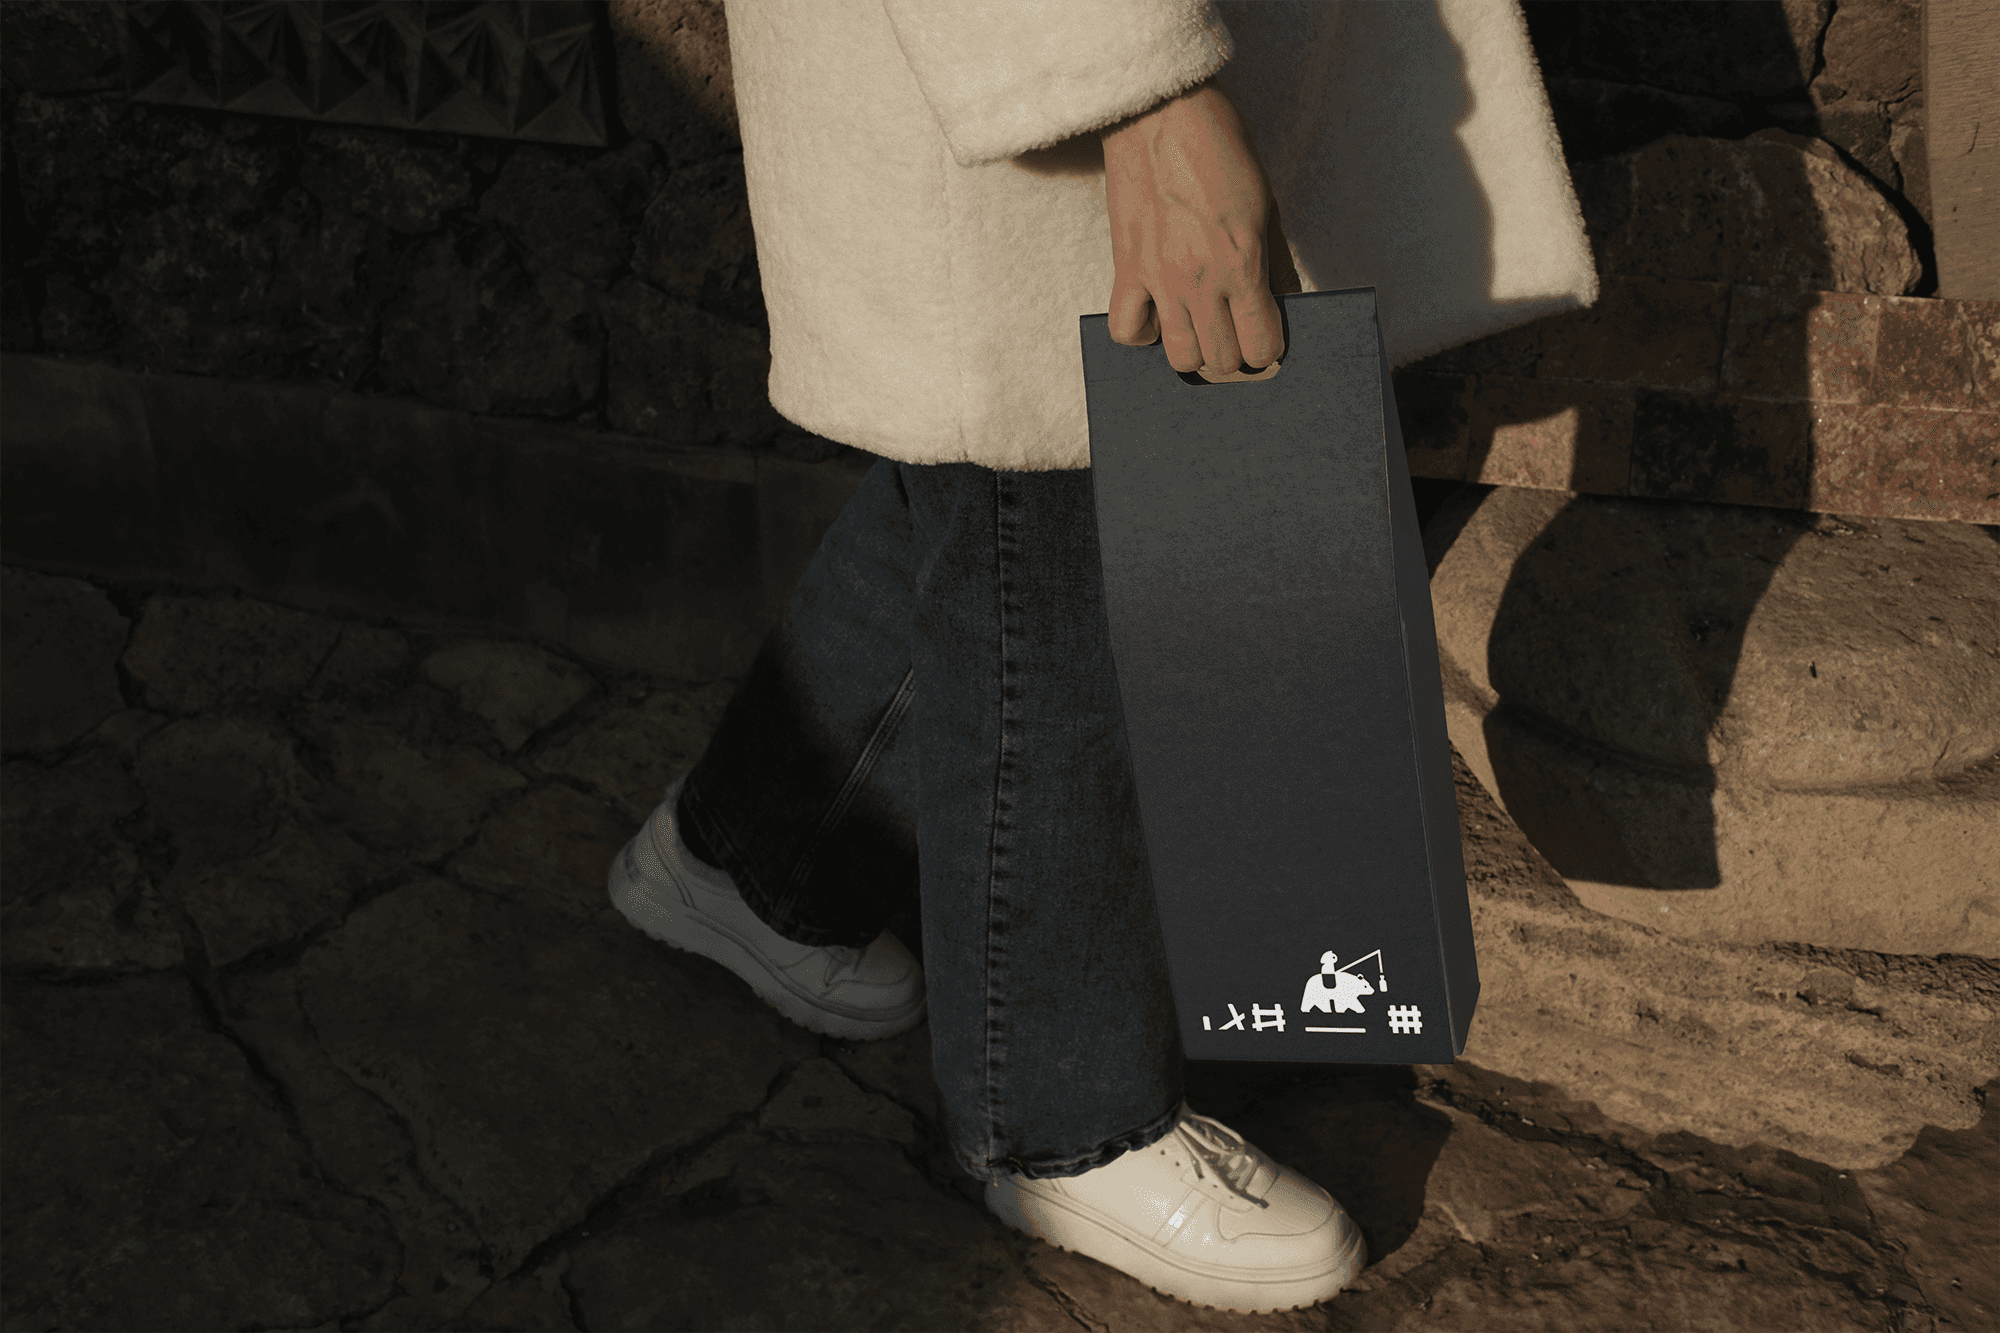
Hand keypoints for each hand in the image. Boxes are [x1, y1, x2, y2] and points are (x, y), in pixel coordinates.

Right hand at [1100, 79, 1294, 377]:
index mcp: (1242, 262)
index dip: (1270, 348)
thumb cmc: (1221, 149)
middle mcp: (1200, 280)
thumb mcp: (1266, 204)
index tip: (1267, 337)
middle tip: (1237, 335)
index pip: (1261, 344)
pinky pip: (1127, 331)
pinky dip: (1144, 335)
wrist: (1160, 113)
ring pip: (1179, 357)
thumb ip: (1276, 263)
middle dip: (1236, 357)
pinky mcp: (1126, 268)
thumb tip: (1284, 303)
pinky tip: (1158, 315)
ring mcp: (1159, 279)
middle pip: (1221, 361)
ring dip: (1195, 352)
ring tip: (1201, 328)